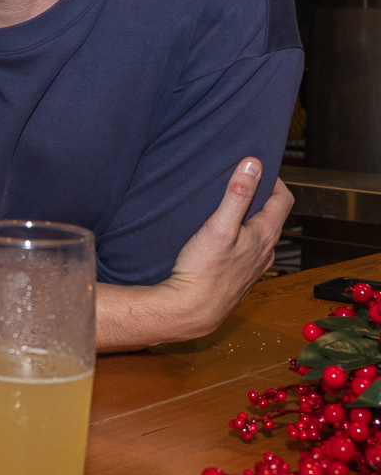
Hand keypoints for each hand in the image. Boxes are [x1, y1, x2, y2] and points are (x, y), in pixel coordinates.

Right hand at [158, 157, 293, 340]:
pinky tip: (222, 239)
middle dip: (261, 196)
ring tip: (230, 207)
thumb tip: (253, 164)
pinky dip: (241, 237)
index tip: (258, 167)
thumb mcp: (219, 226)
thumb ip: (237, 194)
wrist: (191, 311)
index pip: (283, 200)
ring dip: (251, 218)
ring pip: (260, 235)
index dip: (274, 180)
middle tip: (242, 182)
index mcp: (265, 236)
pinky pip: (247, 251)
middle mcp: (265, 251)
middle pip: (273, 217)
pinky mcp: (239, 277)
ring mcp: (254, 266)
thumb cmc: (204, 271)